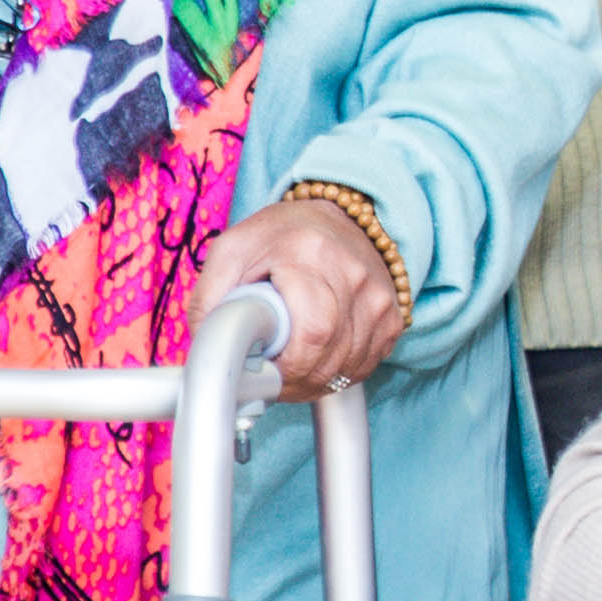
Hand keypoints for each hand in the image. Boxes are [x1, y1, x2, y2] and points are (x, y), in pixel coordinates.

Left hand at [191, 194, 403, 400]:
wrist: (335, 219)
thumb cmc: (279, 236)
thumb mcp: (231, 251)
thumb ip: (210, 300)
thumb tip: (210, 353)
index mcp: (310, 253)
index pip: (312, 332)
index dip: (284, 366)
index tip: (262, 367)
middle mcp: (354, 275)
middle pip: (328, 357)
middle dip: (293, 379)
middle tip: (269, 371)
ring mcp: (379, 298)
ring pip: (346, 369)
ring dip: (313, 381)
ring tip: (290, 363)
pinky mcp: (391, 318)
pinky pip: (363, 367)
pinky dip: (336, 373)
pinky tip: (317, 357)